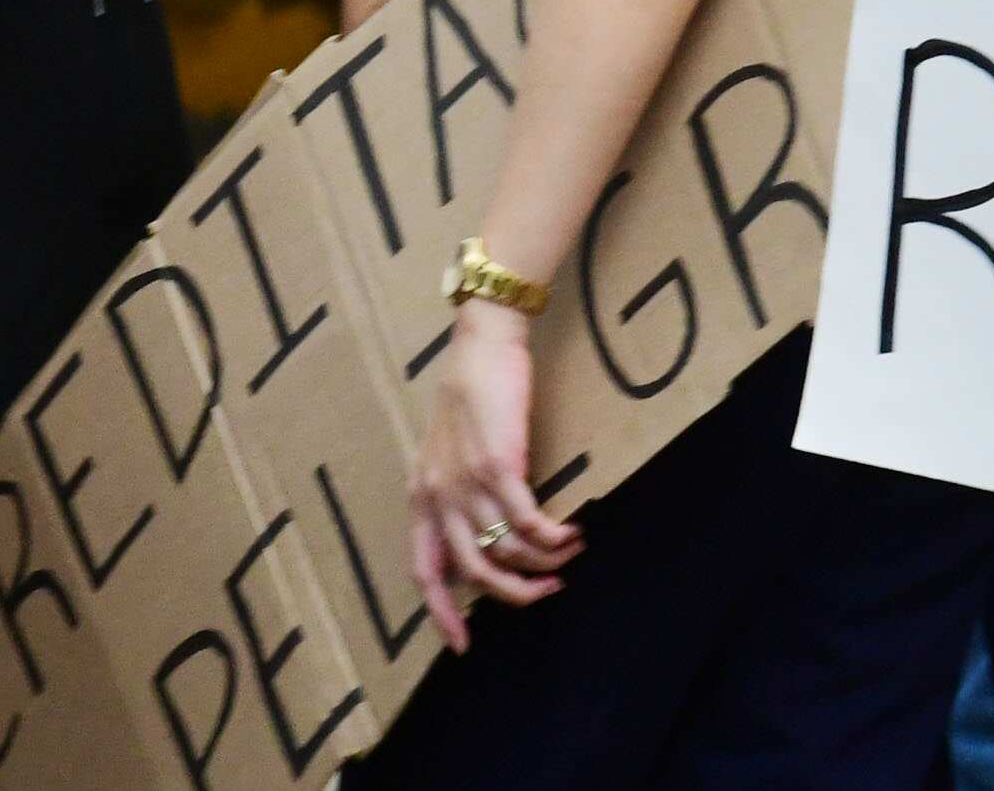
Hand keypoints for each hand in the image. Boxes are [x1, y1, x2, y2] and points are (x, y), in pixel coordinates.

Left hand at [406, 308, 581, 646]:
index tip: (462, 645)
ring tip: (567, 559)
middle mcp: (438, 495)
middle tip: (545, 595)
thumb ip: (450, 499)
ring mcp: (467, 481)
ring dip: (541, 565)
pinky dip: (554, 536)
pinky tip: (573, 534)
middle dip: (512, 594)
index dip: (442, 613)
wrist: (480, 347)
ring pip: (505, 550)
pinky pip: (529, 521)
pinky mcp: (499, 464)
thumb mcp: (443, 455)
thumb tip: (474, 548)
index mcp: (420, 496)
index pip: (423, 570)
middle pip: (472, 571)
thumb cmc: (467, 398)